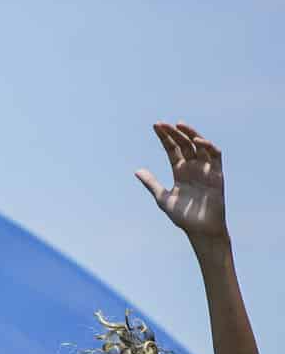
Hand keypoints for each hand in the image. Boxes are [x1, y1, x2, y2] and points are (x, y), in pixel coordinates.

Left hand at [135, 122, 226, 243]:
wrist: (200, 229)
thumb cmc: (183, 216)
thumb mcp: (163, 198)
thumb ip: (151, 183)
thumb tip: (137, 170)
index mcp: (180, 171)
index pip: (172, 149)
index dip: (165, 138)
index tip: (156, 126)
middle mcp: (193, 167)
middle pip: (184, 144)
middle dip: (174, 133)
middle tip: (162, 124)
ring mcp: (205, 169)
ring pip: (200, 145)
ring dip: (190, 134)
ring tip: (179, 125)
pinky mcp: (217, 173)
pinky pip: (215, 155)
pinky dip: (207, 146)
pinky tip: (196, 141)